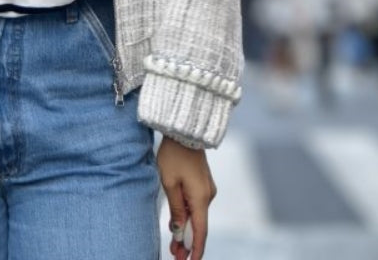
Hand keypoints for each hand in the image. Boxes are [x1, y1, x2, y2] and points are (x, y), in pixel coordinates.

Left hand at [157, 136, 215, 259]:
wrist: (184, 129)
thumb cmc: (174, 155)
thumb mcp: (169, 183)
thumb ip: (176, 209)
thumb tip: (179, 231)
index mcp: (201, 198)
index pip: (200, 231)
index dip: (196, 250)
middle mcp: (208, 195)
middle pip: (198, 226)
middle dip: (187, 243)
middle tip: (175, 257)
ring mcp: (207, 188)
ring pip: (197, 215)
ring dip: (186, 230)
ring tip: (174, 247)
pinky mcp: (203, 183)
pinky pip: (196, 204)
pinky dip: (188, 216)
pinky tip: (178, 225)